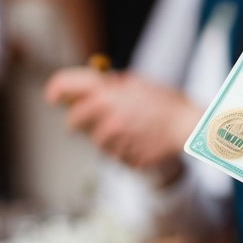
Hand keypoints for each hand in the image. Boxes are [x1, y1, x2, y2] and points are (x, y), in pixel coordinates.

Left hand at [44, 66, 200, 172]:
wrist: (188, 126)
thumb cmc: (165, 102)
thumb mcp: (137, 83)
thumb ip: (110, 85)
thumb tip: (85, 88)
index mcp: (109, 95)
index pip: (68, 88)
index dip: (56, 90)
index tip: (53, 97)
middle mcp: (108, 118)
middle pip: (73, 122)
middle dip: (78, 121)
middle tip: (89, 119)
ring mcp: (118, 141)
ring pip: (96, 141)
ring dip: (106, 136)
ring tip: (130, 128)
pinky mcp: (126, 159)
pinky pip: (114, 155)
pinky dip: (123, 150)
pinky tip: (140, 141)